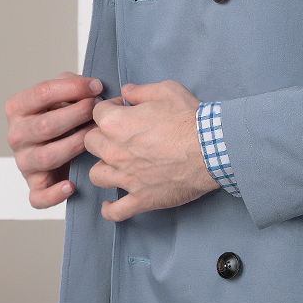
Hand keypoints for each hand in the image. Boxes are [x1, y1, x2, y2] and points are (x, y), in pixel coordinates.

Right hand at [5, 72, 103, 207]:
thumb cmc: (61, 116)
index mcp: (18, 108)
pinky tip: (71, 186)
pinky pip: (38, 196)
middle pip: (46, 125)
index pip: (42, 93)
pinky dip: (54, 194)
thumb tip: (93, 88)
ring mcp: (23, 162)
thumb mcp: (62, 94)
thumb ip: (71, 85)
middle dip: (78, 115)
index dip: (72, 88)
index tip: (97, 87)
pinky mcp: (33, 186)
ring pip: (47, 157)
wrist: (57, 145)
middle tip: (99, 111)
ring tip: (94, 138)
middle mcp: (16, 135)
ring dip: (76, 145)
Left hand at [83, 80, 218, 221]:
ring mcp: (126, 178)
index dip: (108, 108)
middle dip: (101, 135)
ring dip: (104, 168)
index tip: (120, 109)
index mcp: (116, 124)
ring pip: (96, 175)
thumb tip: (127, 92)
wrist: (212, 150)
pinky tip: (109, 205)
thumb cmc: (191, 120)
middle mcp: (115, 152)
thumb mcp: (167, 91)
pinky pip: (116, 211)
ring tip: (115, 164)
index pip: (97, 113)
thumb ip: (141, 91)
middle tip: (118, 135)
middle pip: (90, 143)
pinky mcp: (141, 198)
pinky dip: (110, 210)